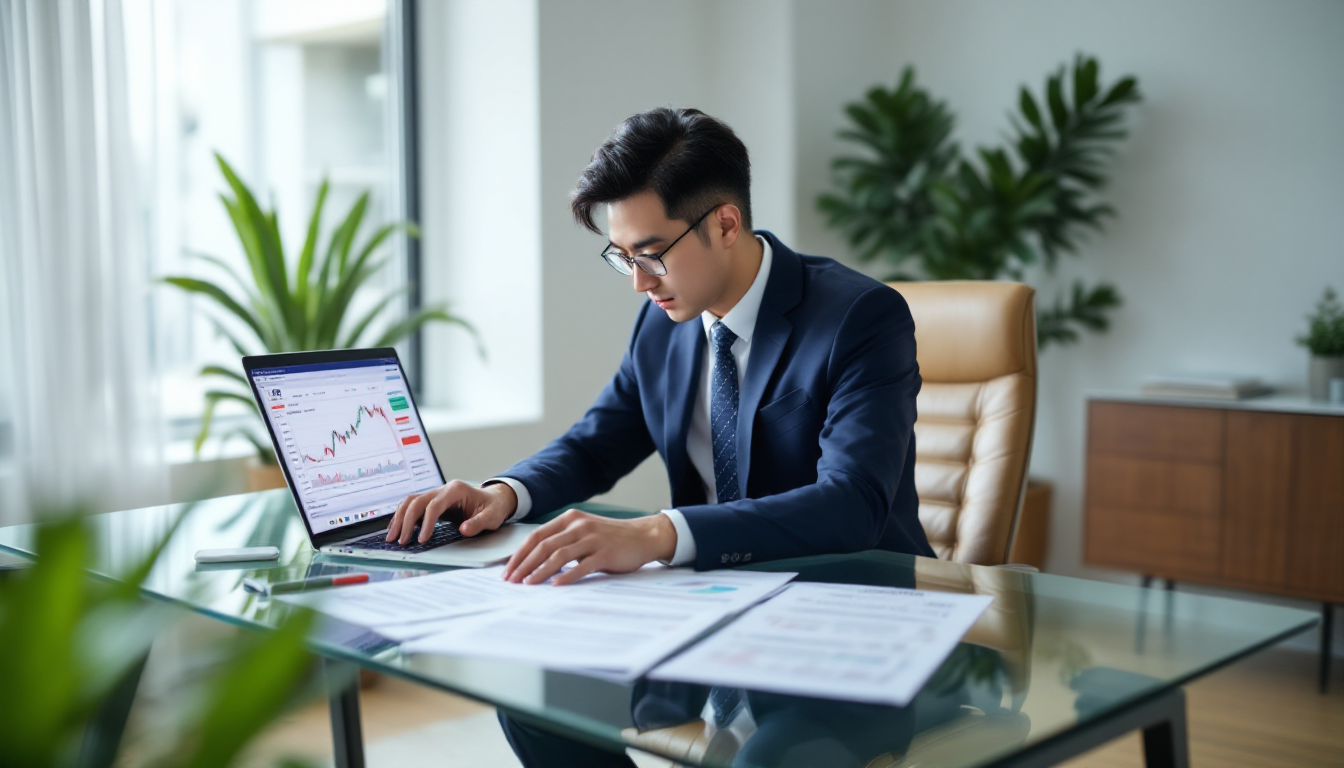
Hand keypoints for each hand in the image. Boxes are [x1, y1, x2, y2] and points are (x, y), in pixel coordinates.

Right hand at [385, 480, 517, 544]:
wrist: (494, 500)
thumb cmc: (493, 508)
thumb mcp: (492, 517)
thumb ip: (478, 523)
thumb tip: (463, 529)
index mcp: (456, 490)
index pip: (434, 505)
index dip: (426, 522)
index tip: (422, 539)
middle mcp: (443, 490)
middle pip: (417, 502)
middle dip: (407, 521)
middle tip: (401, 541)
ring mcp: (436, 494)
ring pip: (411, 502)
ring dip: (400, 518)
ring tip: (392, 537)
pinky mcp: (432, 502)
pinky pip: (413, 506)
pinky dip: (403, 516)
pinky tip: (397, 528)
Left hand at [502, 510, 676, 585]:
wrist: (643, 536)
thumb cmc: (610, 538)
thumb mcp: (584, 531)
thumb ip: (562, 540)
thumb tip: (533, 561)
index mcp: (570, 518)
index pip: (537, 536)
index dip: (520, 554)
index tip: (507, 570)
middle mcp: (579, 525)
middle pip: (544, 545)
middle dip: (524, 564)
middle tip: (511, 581)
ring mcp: (593, 539)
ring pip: (559, 555)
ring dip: (540, 571)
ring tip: (528, 584)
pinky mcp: (605, 553)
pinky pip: (582, 565)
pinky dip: (567, 576)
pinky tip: (555, 585)